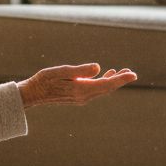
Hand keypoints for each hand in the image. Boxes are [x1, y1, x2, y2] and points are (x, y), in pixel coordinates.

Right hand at [17, 63, 137, 107]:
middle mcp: (83, 96)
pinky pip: (95, 89)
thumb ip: (81, 70)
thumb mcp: (62, 71)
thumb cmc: (44, 80)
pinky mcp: (77, 96)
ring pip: (102, 89)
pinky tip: (106, 74)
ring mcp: (81, 97)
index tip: (133, 74)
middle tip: (133, 73)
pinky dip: (103, 82)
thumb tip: (99, 68)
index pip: (106, 84)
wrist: (32, 94)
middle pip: (107, 88)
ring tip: (123, 72)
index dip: (120, 79)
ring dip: (113, 81)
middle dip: (120, 80)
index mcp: (81, 90)